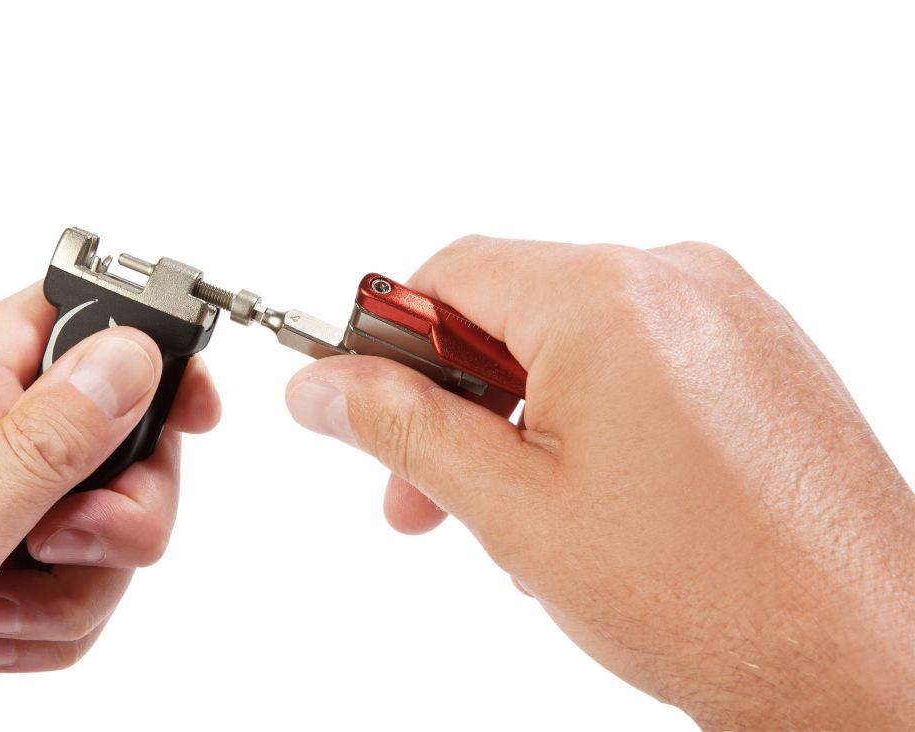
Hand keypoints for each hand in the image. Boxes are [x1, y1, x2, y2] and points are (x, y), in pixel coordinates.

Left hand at [0, 284, 219, 729]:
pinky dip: (52, 623)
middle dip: (122, 507)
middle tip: (70, 543)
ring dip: (79, 585)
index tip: (194, 406)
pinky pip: (78, 582)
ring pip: (105, 522)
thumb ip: (41, 445)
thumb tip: (128, 356)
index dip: (145, 347)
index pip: (70, 317)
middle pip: (115, 436)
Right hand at [285, 237, 914, 728]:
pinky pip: (638, 360)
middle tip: (425, 494)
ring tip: (520, 521)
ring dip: (520, 420)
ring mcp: (729, 314)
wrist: (864, 656)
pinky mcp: (757, 354)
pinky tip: (588, 502)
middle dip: (453, 404)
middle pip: (511, 309)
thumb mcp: (513, 510)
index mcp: (609, 298)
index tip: (363, 409)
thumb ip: (403, 432)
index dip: (389, 345)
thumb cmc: (712, 596)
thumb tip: (322, 390)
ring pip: (572, 342)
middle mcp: (678, 281)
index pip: (450, 274)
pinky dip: (589, 417)